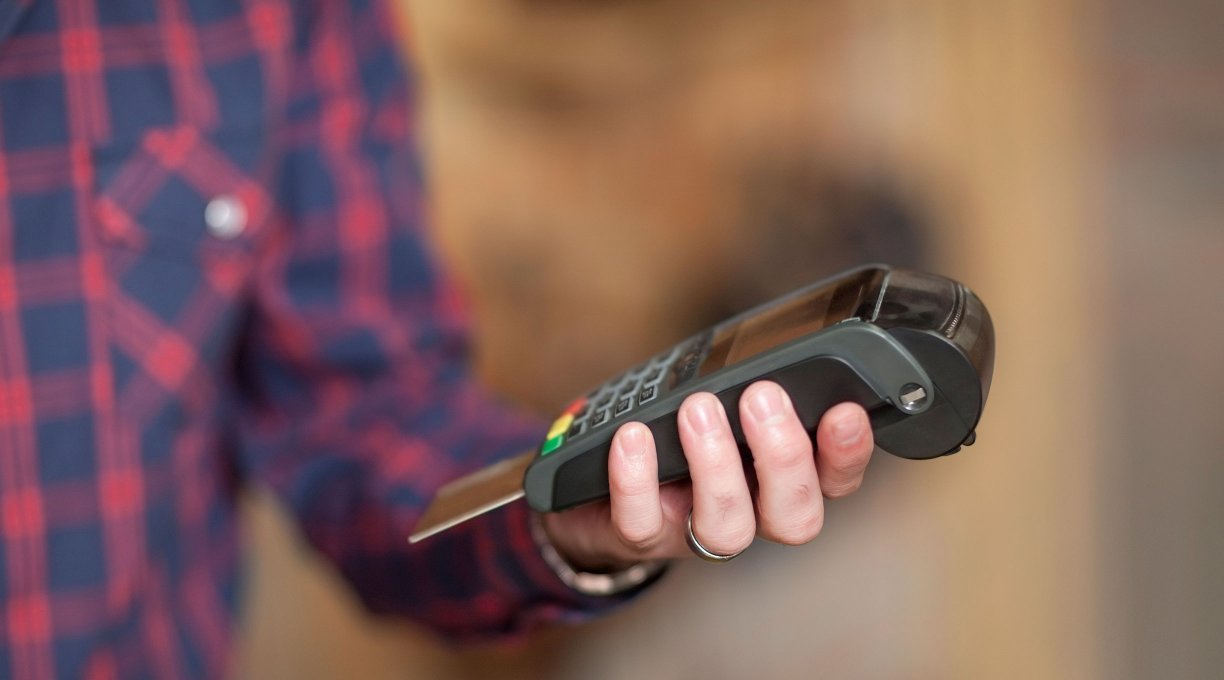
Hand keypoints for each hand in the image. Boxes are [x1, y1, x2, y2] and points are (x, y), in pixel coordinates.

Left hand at [540, 381, 873, 571]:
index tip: (844, 412)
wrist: (599, 492)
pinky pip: (643, 523)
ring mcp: (696, 530)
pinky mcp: (643, 536)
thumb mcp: (716, 402)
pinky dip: (638, 478)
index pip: (834, 480)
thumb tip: (765, 340)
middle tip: (762, 398)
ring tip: (698, 409)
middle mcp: (750, 513)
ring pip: (727, 528)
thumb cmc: (672, 437)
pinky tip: (634, 436)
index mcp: (779, 480)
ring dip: (716, 465)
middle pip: (794, 516)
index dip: (848, 454)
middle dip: (783, 456)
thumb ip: (748, 381)